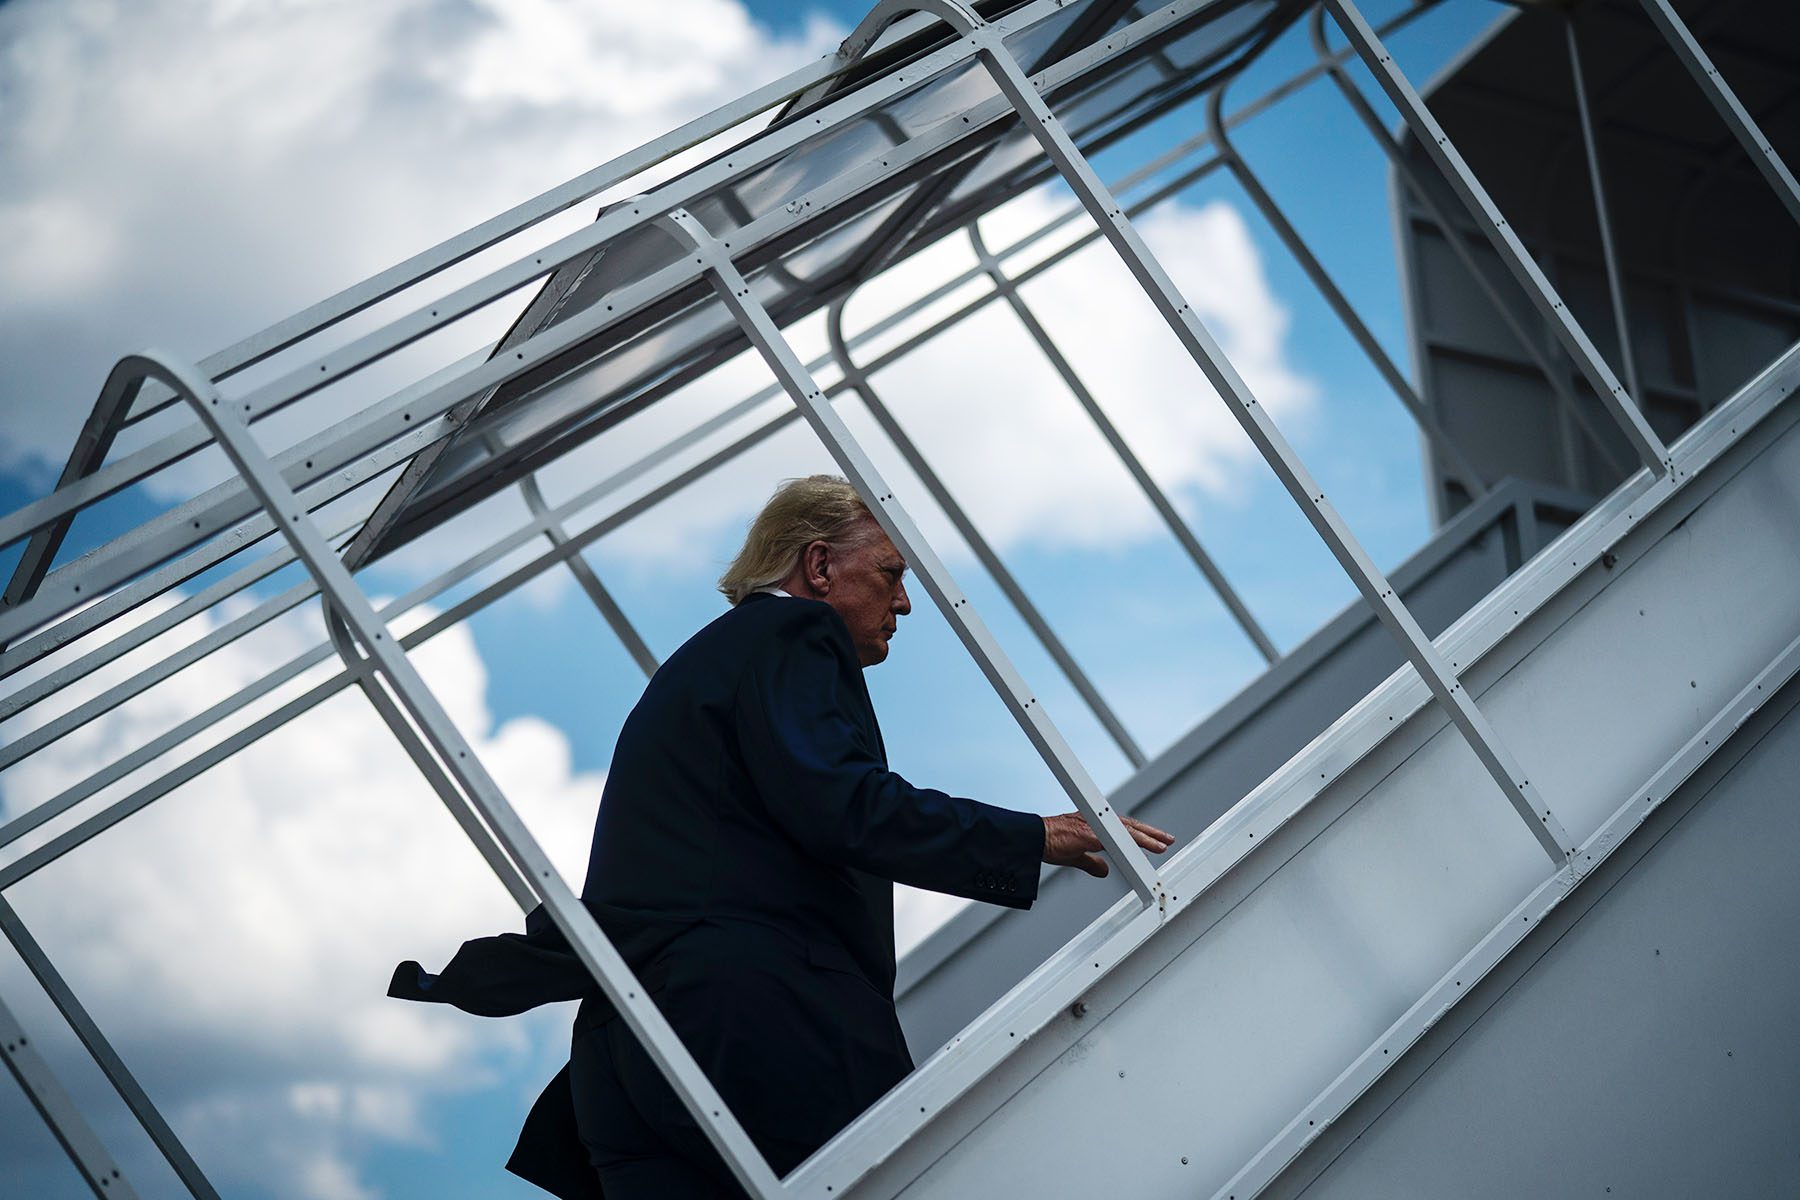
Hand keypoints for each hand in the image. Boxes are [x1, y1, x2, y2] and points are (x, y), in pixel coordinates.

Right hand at [1041, 812, 1173, 877]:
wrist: (1032, 839)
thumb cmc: (1048, 844)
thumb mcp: (1075, 856)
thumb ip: (1091, 862)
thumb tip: (1104, 870)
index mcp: (1092, 825)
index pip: (1121, 828)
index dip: (1138, 834)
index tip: (1153, 841)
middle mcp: (1095, 820)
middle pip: (1129, 826)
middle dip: (1150, 833)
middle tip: (1167, 839)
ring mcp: (1094, 825)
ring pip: (1127, 830)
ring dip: (1147, 837)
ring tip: (1163, 844)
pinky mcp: (1091, 833)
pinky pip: (1117, 837)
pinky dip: (1133, 842)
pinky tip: (1145, 848)